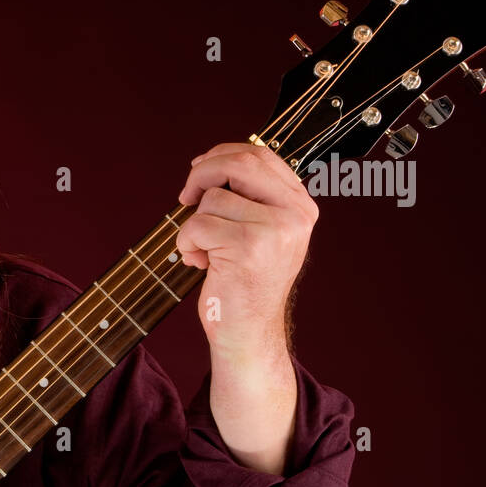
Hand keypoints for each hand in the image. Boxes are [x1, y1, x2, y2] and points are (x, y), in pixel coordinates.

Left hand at [175, 142, 317, 359]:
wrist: (248, 331)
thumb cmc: (245, 282)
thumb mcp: (259, 232)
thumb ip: (248, 197)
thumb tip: (209, 161)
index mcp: (300, 206)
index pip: (260, 156)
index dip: (221, 155)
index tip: (198, 168)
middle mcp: (295, 214)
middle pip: (239, 163)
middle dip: (201, 173)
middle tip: (185, 196)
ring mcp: (274, 229)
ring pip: (212, 198)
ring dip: (194, 225)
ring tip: (205, 251)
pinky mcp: (248, 246)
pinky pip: (198, 225)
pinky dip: (186, 243)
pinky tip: (199, 263)